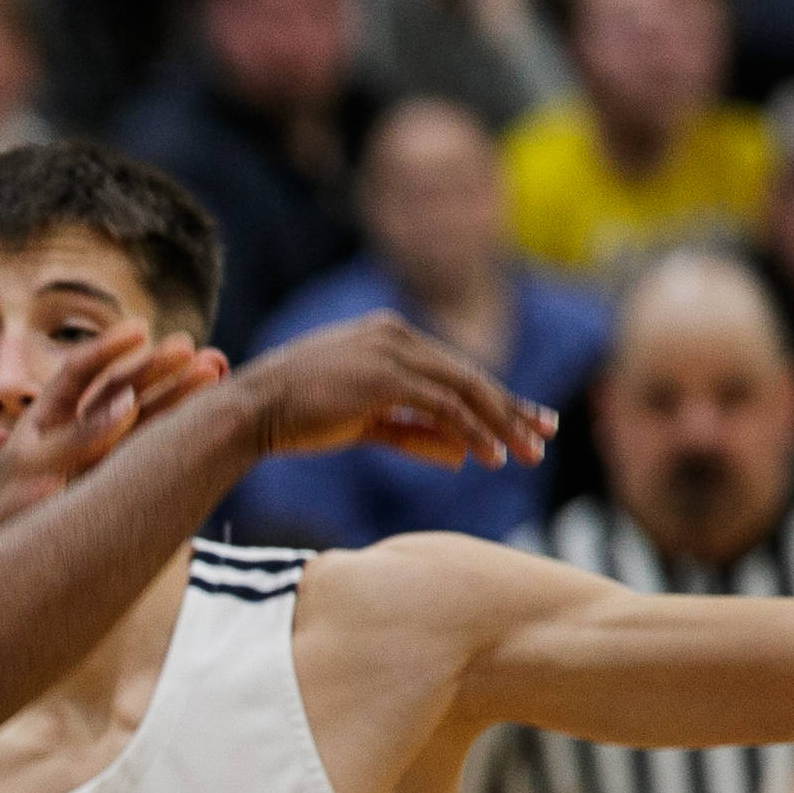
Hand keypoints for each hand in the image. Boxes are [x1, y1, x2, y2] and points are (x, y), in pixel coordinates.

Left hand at [0, 325, 228, 534]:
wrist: (20, 585)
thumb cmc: (13, 526)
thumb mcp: (35, 476)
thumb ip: (78, 440)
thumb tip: (126, 402)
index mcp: (43, 425)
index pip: (78, 376)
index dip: (109, 350)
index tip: (141, 331)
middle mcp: (77, 436)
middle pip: (121, 392)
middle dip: (156, 370)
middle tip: (193, 351)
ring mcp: (104, 461)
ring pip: (146, 420)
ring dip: (180, 395)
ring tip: (216, 370)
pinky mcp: (125, 486)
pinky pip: (157, 452)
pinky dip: (184, 431)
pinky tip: (211, 409)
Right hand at [232, 311, 555, 471]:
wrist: (250, 410)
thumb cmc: (296, 417)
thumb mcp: (362, 423)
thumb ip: (410, 432)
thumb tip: (460, 454)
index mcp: (387, 336)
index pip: (454, 369)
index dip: (495, 398)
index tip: (526, 421)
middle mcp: (395, 336)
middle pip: (469, 375)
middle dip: (511, 409)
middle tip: (543, 435)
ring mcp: (391, 354)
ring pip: (464, 389)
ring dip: (501, 423)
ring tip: (527, 453)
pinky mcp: (386, 378)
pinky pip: (443, 407)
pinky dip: (472, 431)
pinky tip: (490, 457)